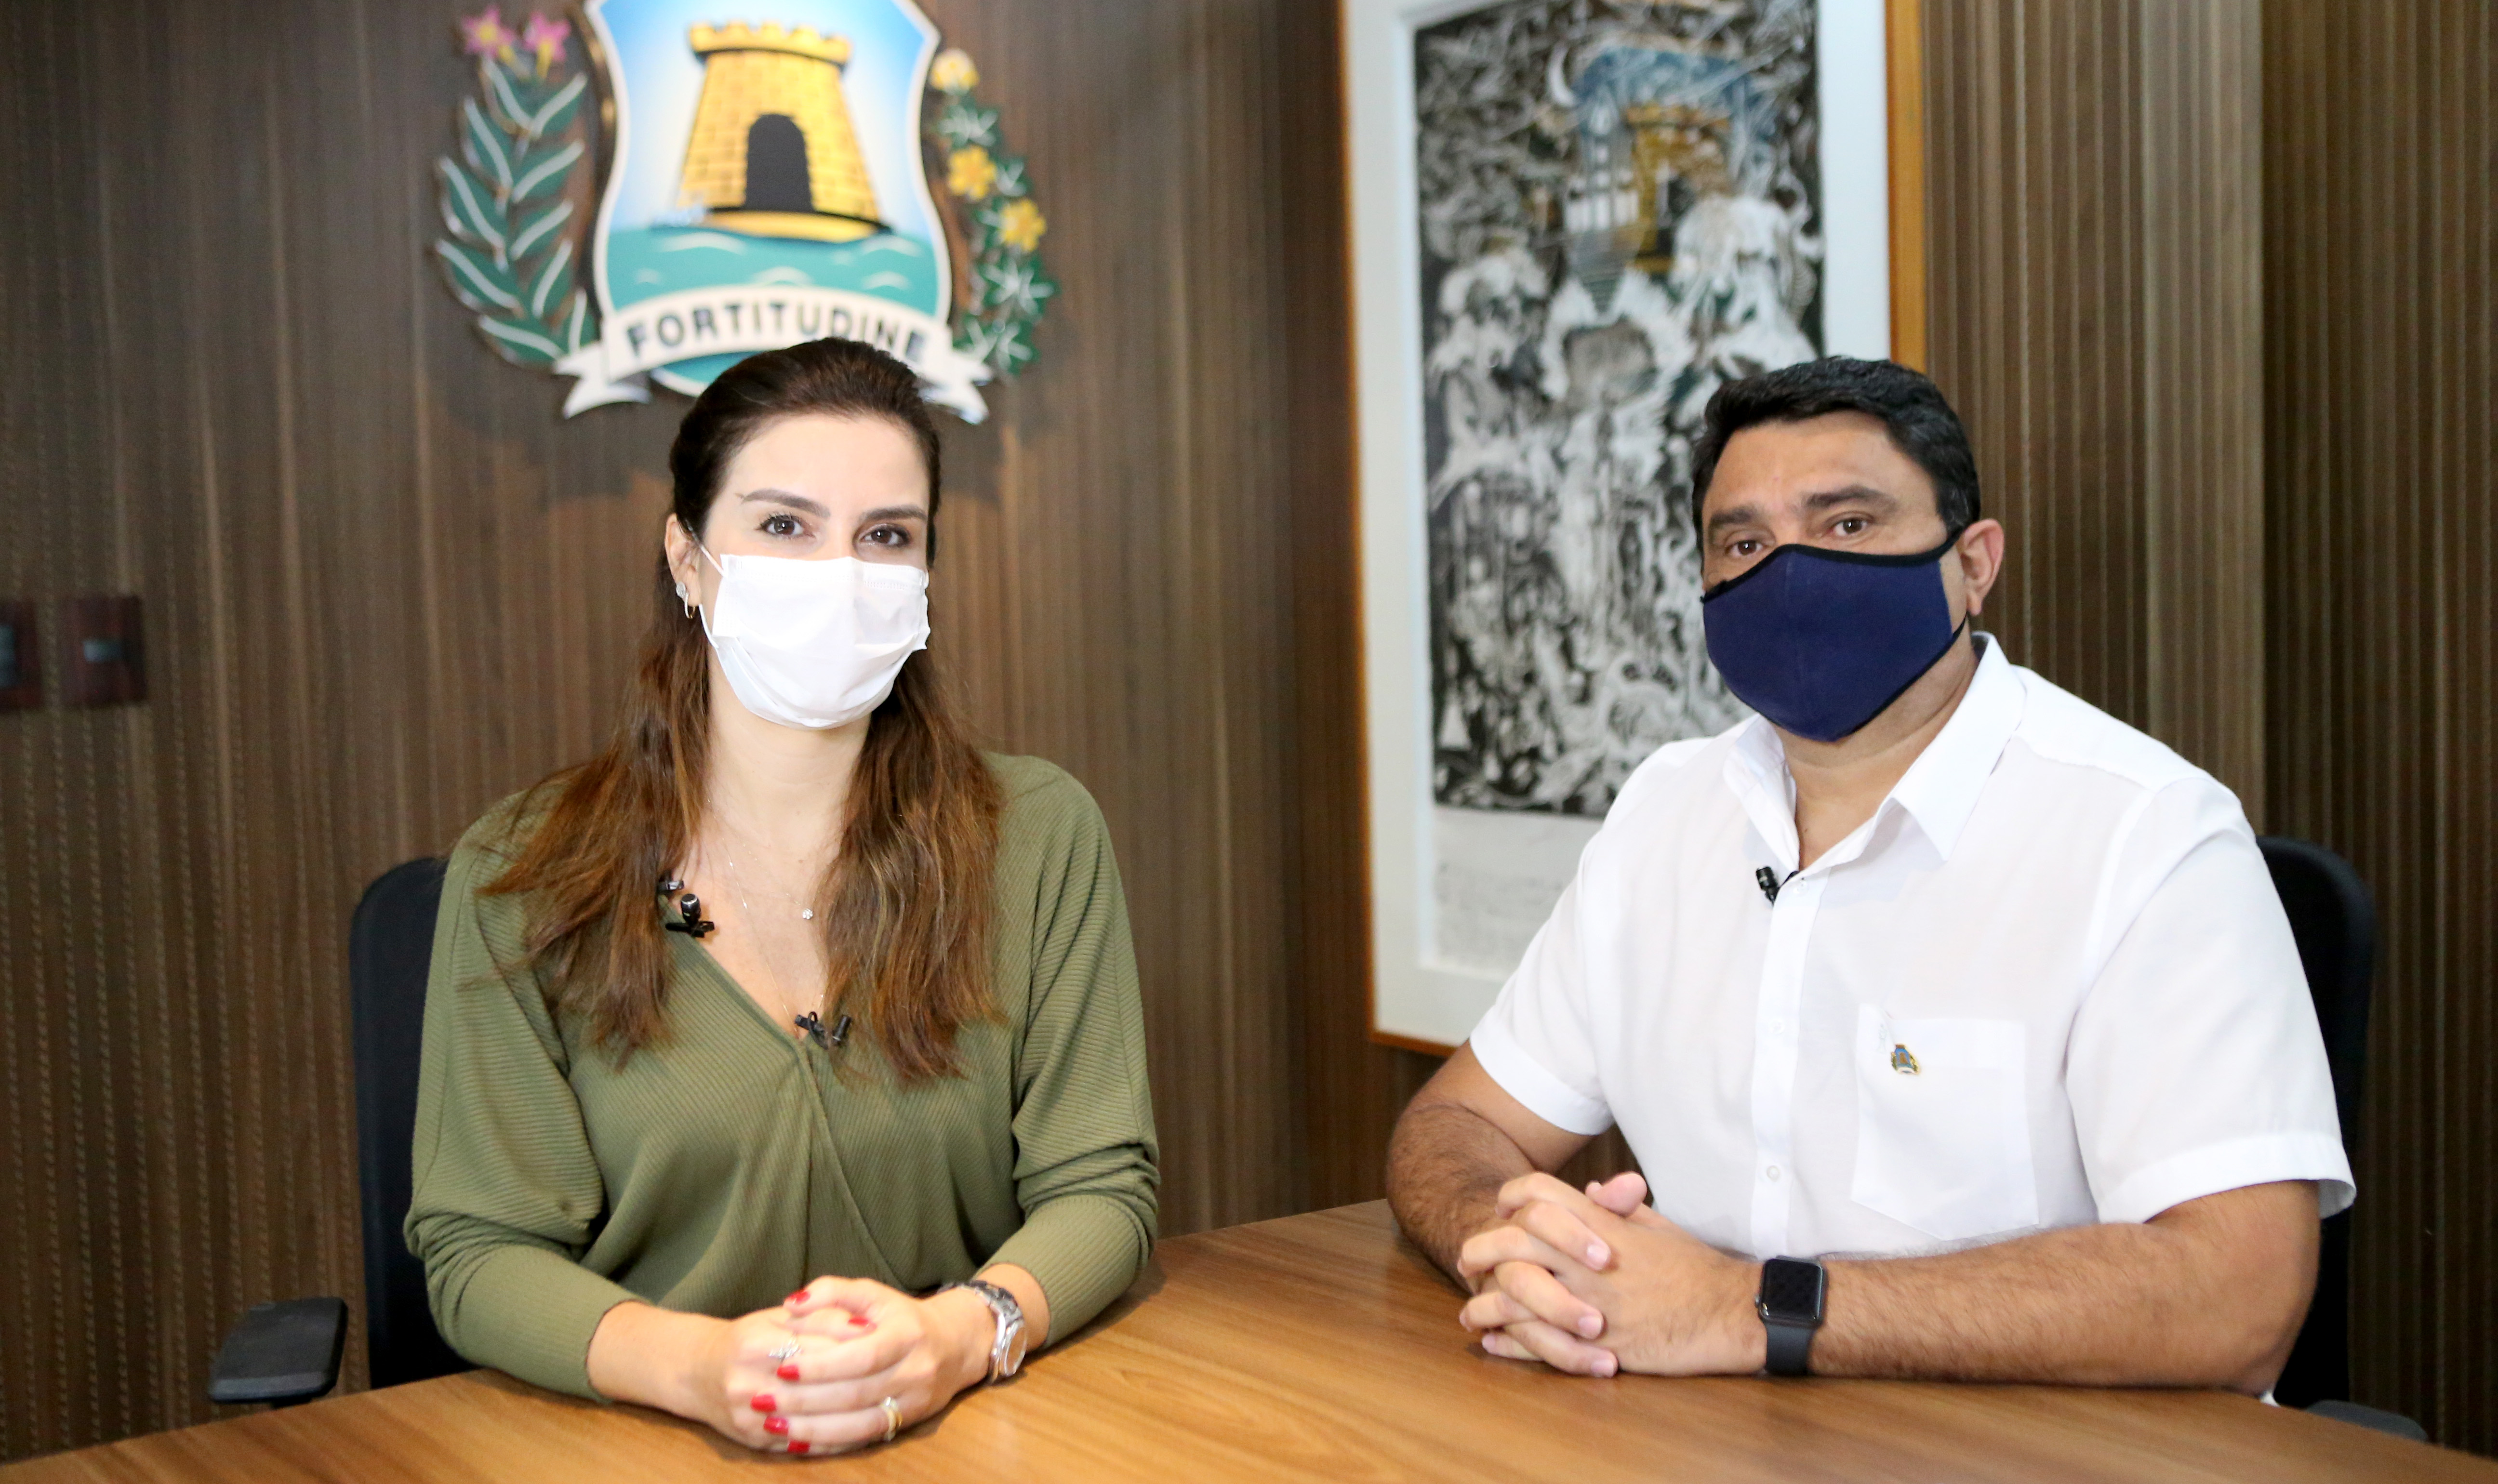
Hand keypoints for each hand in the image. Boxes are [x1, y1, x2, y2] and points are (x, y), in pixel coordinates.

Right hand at [678, 1300, 869, 1453]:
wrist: (696, 1373)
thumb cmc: (747, 1338)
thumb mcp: (778, 1317)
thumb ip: (820, 1316)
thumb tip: (865, 1325)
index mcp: (754, 1344)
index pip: (814, 1346)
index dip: (851, 1343)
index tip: (883, 1338)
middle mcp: (747, 1382)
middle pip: (815, 1387)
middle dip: (857, 1381)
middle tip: (893, 1372)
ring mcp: (748, 1417)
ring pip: (812, 1420)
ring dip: (851, 1414)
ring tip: (886, 1401)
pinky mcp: (753, 1441)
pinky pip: (802, 1443)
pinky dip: (833, 1437)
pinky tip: (861, 1427)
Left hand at [737, 1277, 991, 1454]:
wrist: (956, 1344)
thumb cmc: (903, 1316)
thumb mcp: (873, 1293)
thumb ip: (831, 1291)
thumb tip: (790, 1304)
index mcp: (907, 1335)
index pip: (861, 1356)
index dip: (820, 1365)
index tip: (781, 1368)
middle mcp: (915, 1371)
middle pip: (855, 1394)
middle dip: (805, 1400)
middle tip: (763, 1400)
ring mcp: (913, 1402)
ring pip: (858, 1424)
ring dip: (812, 1428)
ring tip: (772, 1425)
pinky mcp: (907, 1423)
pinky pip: (864, 1440)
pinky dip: (830, 1443)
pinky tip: (798, 1442)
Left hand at [1456, 1172, 1763, 1377]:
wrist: (1731, 1313)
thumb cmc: (1698, 1269)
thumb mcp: (1658, 1227)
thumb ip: (1618, 1208)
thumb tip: (1587, 1188)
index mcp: (1604, 1226)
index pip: (1542, 1195)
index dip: (1513, 1197)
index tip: (1499, 1211)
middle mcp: (1590, 1261)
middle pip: (1515, 1242)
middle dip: (1482, 1248)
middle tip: (1467, 1260)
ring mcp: (1592, 1303)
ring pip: (1518, 1297)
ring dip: (1486, 1304)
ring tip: (1471, 1314)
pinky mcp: (1599, 1345)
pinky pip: (1541, 1343)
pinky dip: (1511, 1343)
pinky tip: (1495, 1344)